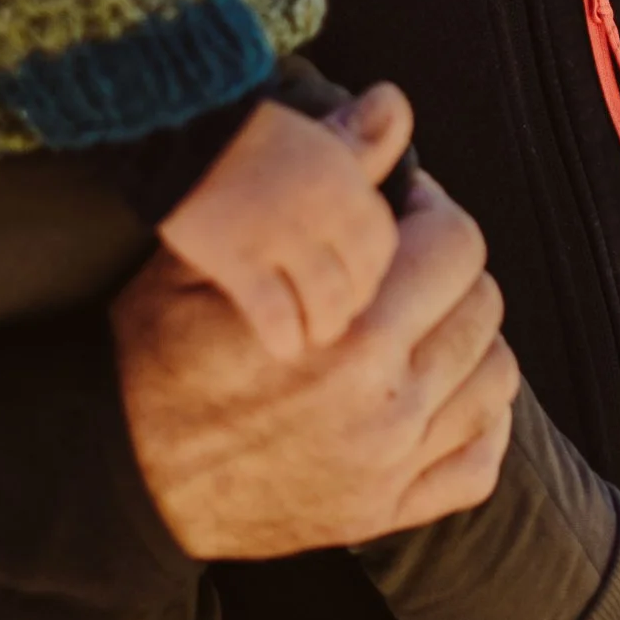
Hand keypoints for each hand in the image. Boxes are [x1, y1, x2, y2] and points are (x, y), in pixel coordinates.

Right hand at [113, 164, 516, 558]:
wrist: (124, 485)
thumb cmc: (154, 362)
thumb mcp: (208, 257)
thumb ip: (314, 177)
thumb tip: (391, 107)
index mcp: (350, 335)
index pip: (454, 244)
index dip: (431, 209)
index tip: (400, 209)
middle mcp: (387, 404)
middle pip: (481, 305)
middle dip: (450, 266)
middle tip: (408, 259)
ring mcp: (393, 466)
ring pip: (494, 377)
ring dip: (467, 336)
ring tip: (421, 319)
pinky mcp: (387, 512)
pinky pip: (481, 462)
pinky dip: (478, 420)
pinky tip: (442, 391)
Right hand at [157, 78, 414, 355]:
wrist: (181, 123)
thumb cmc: (247, 131)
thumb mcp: (314, 128)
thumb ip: (359, 137)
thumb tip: (394, 102)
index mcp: (346, 180)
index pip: (382, 245)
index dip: (370, 270)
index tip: (352, 280)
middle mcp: (323, 210)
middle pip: (360, 282)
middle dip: (348, 304)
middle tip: (330, 315)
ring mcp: (282, 237)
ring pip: (328, 305)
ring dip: (321, 325)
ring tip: (309, 332)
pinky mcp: (238, 259)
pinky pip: (277, 315)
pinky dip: (284, 336)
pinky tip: (280, 342)